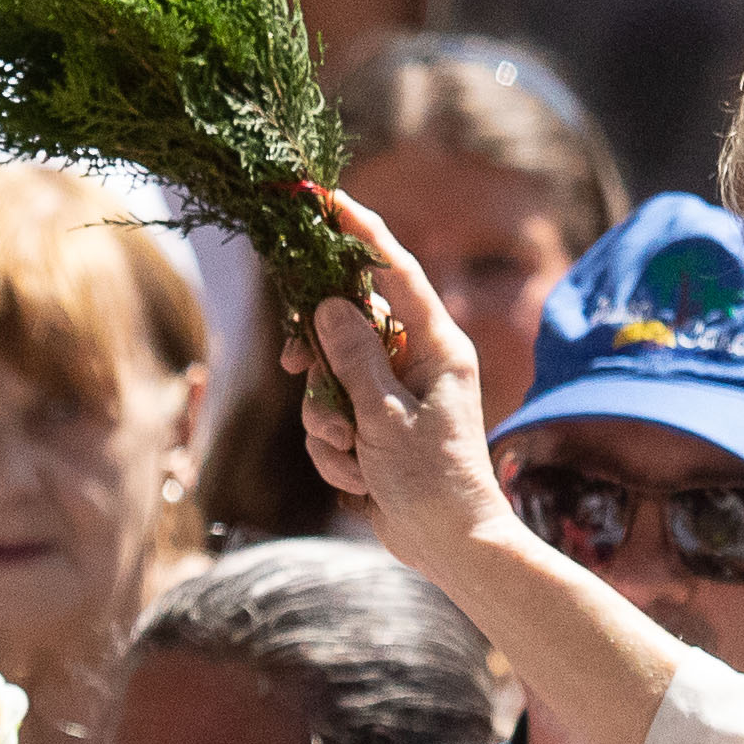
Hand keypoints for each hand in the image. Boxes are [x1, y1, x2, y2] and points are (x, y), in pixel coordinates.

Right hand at [292, 185, 521, 579]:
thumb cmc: (432, 480)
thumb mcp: (386, 416)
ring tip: (353, 457)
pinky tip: (358, 480)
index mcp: (436, 345)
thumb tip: (329, 302)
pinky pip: (330, 419)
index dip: (359, 231)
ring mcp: (393, 394)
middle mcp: (416, 361)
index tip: (326, 197)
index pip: (393, 271)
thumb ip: (354, 356)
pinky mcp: (374, 426)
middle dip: (318, 361)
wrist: (448, 546)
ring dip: (326, 422)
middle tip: (295, 368)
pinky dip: (334, 450)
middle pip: (344, 325)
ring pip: (328, 379)